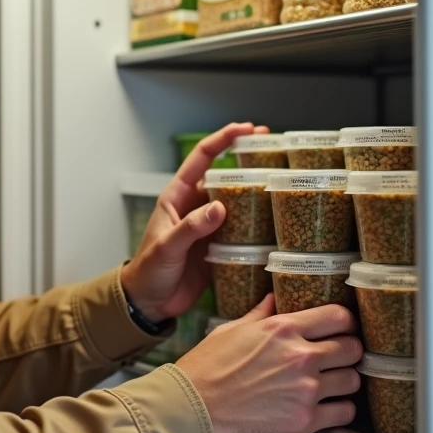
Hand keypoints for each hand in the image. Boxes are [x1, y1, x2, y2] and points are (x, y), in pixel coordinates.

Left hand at [120, 122, 267, 322]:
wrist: (150, 303)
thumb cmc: (148, 271)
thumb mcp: (167, 247)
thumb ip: (191, 228)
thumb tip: (219, 208)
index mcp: (178, 197)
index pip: (201, 159)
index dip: (223, 140)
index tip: (246, 129)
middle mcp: (196, 207)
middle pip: (225, 175)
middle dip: (248, 159)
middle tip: (274, 147)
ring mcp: (210, 226)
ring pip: (238, 201)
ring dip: (257, 191)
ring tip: (283, 181)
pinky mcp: (221, 247)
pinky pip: (244, 230)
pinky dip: (259, 223)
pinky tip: (277, 220)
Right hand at [175, 296, 362, 432]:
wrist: (192, 411)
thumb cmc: (205, 371)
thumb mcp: (230, 331)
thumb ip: (259, 316)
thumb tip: (272, 301)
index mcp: (283, 329)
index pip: (339, 316)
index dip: (345, 323)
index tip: (342, 329)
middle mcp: (300, 357)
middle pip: (353, 348)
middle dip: (348, 352)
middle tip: (338, 359)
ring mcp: (305, 390)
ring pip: (353, 381)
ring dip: (345, 382)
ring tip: (332, 385)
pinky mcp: (304, 421)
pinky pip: (344, 414)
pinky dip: (340, 411)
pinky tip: (327, 409)